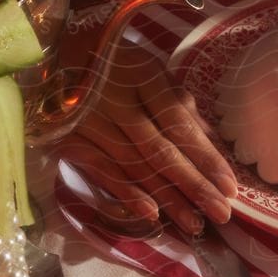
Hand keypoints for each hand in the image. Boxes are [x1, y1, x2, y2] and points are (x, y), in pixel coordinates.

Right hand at [61, 42, 236, 235]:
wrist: (46, 52)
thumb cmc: (110, 61)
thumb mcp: (148, 69)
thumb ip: (178, 103)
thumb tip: (211, 139)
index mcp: (143, 77)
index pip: (180, 125)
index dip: (206, 158)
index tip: (230, 187)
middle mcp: (117, 100)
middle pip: (161, 150)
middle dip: (194, 185)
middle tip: (221, 214)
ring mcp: (91, 121)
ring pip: (134, 166)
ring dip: (166, 198)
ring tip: (194, 224)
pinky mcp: (69, 138)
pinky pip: (101, 170)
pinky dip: (126, 193)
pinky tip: (150, 213)